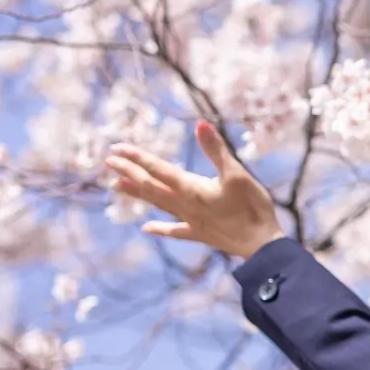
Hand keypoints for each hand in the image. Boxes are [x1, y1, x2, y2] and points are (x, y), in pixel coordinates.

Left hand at [105, 121, 283, 258]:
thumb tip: (200, 124)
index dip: (137, 157)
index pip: (158, 169)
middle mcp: (185, 204)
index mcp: (191, 188)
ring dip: (137, 194)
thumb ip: (216, 150)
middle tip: (108, 162)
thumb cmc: (252, 208)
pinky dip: (160, 228)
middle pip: (151, 186)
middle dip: (129, 172)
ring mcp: (191, 220)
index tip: (116, 148)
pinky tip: (146, 228)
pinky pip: (175, 230)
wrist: (261, 245)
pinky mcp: (201, 234)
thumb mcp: (237, 174)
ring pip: (158, 205)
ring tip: (115, 187)